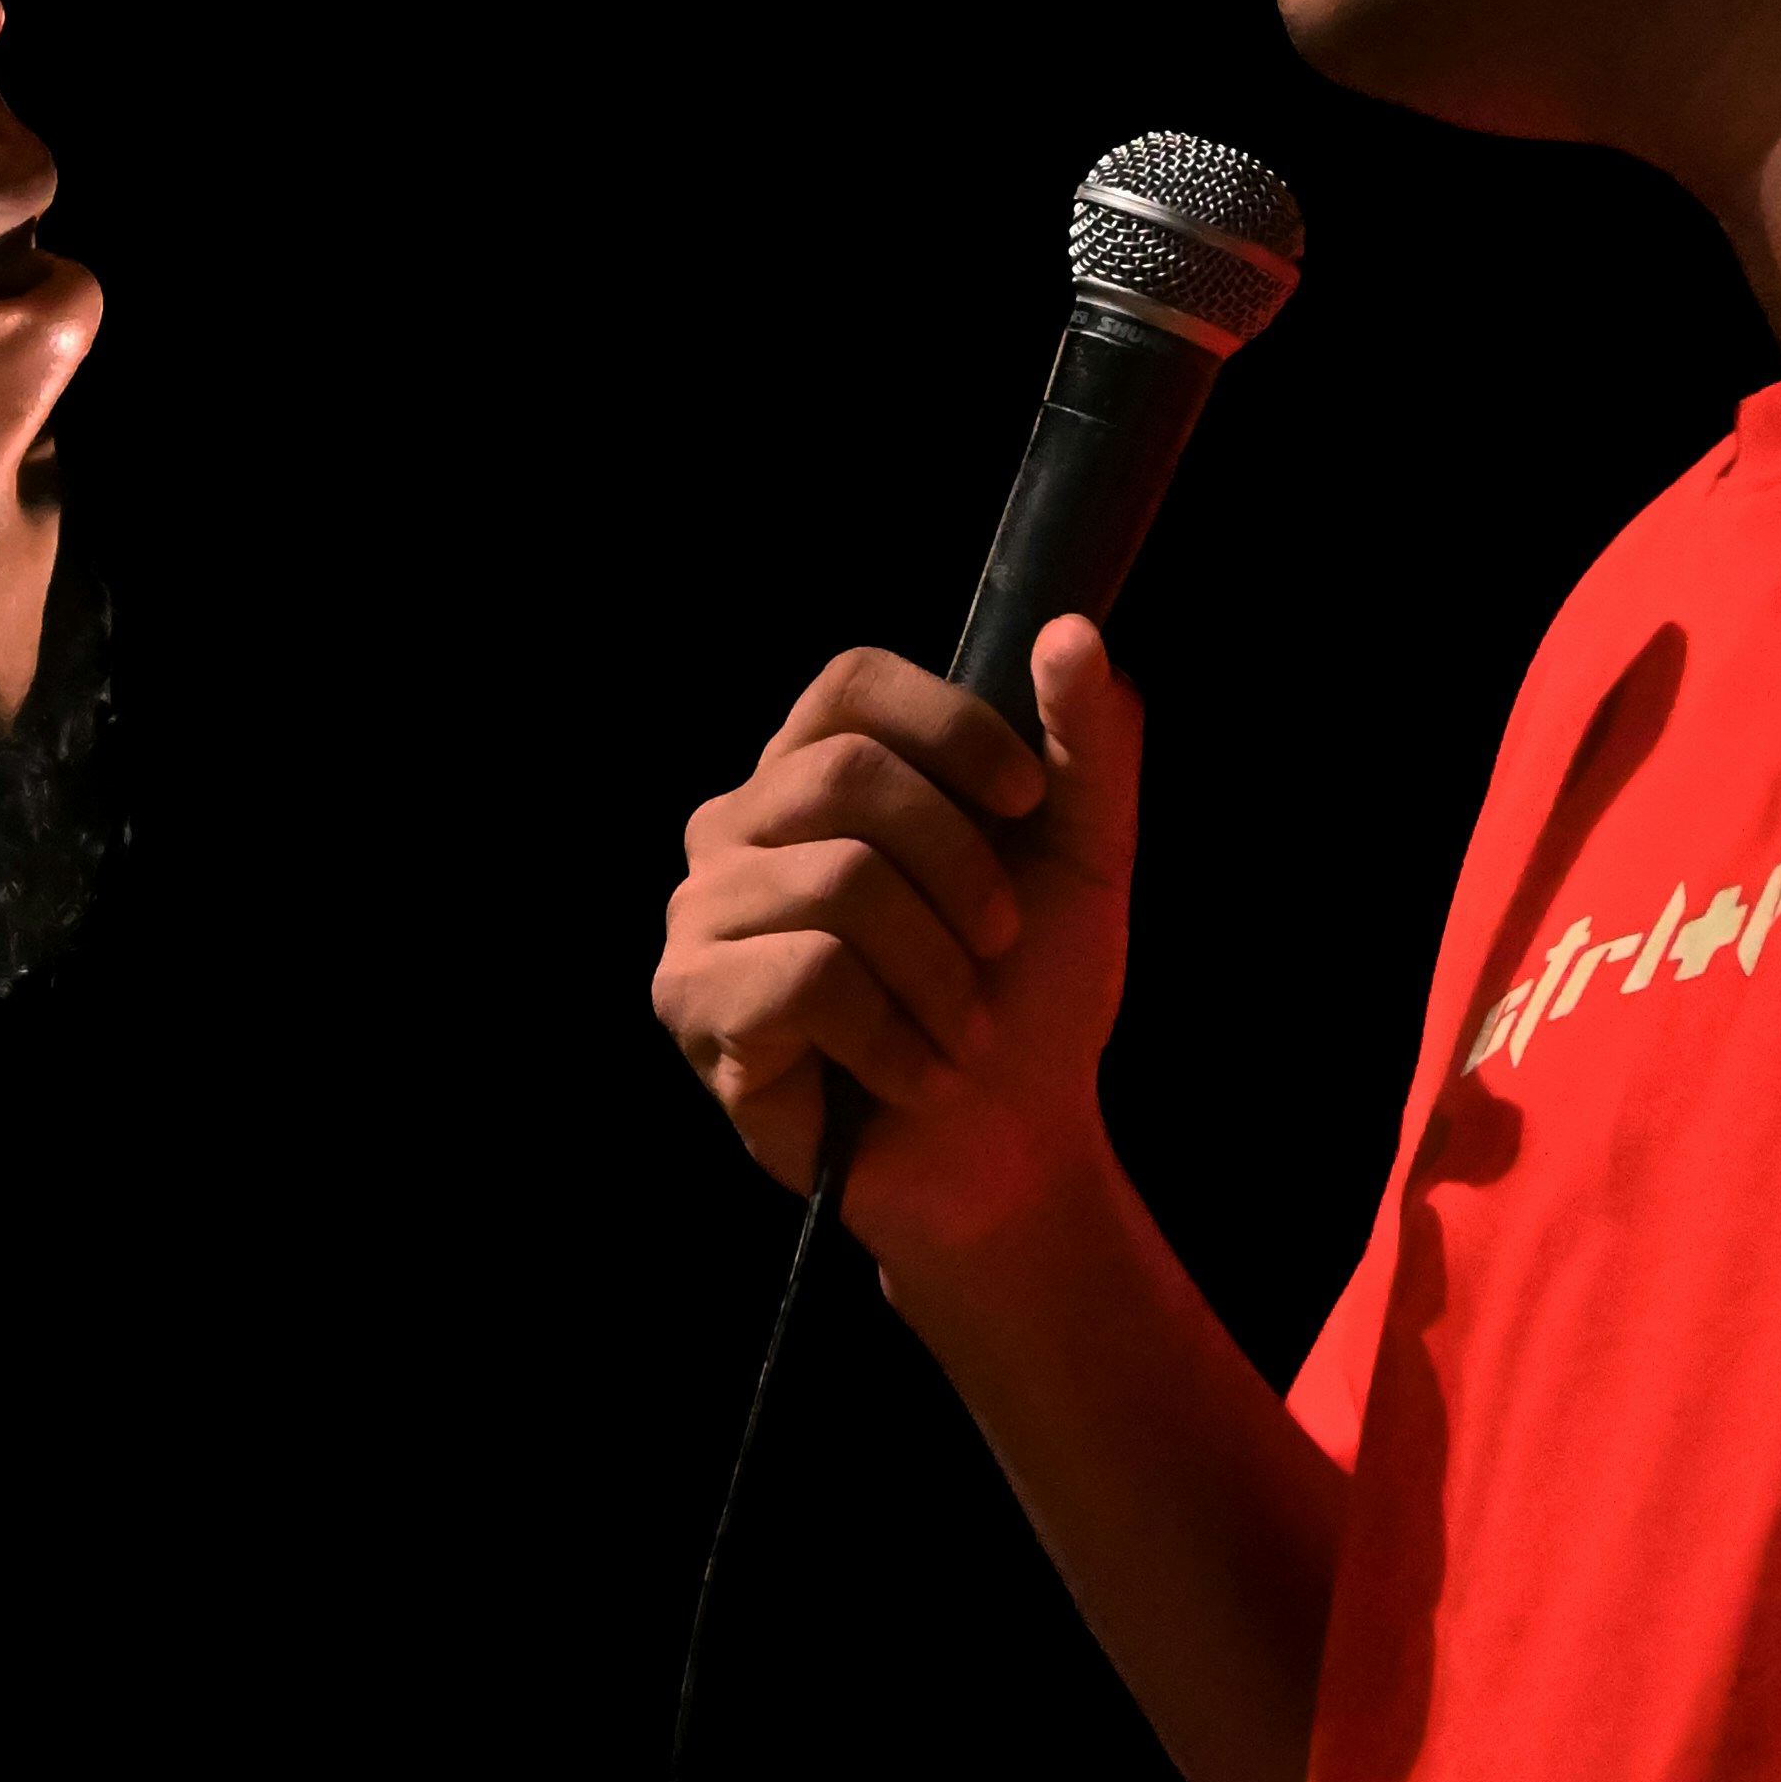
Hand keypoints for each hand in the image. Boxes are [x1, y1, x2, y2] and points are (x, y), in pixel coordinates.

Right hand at [651, 617, 1144, 1277]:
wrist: (1010, 1152)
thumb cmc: (1030, 997)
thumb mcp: (1083, 857)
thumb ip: (1086, 743)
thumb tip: (1072, 630)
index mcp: (809, 774)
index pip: (850, 686)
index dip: (950, 728)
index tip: (1028, 805)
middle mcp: (734, 829)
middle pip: (847, 780)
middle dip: (962, 871)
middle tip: (998, 947)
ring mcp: (700, 916)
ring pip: (839, 884)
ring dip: (940, 972)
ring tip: (960, 1028)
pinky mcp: (694, 1005)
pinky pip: (810, 977)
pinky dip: (896, 1036)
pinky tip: (915, 1075)